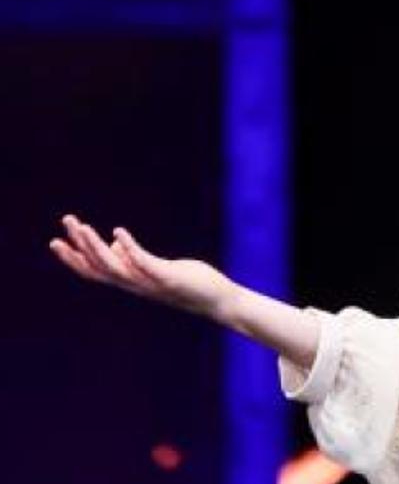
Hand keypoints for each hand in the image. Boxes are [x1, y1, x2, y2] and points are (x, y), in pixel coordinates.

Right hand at [49, 214, 239, 323]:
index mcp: (131, 281)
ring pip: (113, 266)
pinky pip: (142, 262)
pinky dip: (128, 247)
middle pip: (98, 267)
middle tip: (66, 221)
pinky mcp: (167, 277)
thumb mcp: (157, 268)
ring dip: (95, 246)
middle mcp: (135, 284)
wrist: (218, 301)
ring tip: (82, 226)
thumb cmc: (188, 282)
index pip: (94, 272)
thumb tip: (113, 244)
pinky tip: (118, 231)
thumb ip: (132, 259)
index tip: (55, 242)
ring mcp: (149, 282)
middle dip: (78, 246)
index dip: (74, 259)